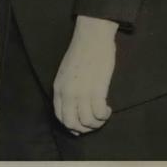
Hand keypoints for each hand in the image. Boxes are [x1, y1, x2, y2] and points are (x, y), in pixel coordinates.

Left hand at [53, 15, 117, 134]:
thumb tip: (74, 107)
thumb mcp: (65, 72)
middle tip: (95, 122)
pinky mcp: (96, 89)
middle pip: (72, 123)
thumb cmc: (81, 52)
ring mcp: (81, 91)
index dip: (72, 126)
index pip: (60, 116)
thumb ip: (67, 89)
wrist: (91, 37)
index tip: (82, 126)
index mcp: (58, 87)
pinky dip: (105, 115)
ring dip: (97, 123)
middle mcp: (67, 92)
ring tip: (103, 114)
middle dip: (84, 129)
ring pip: (87, 122)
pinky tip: (108, 108)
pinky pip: (99, 113)